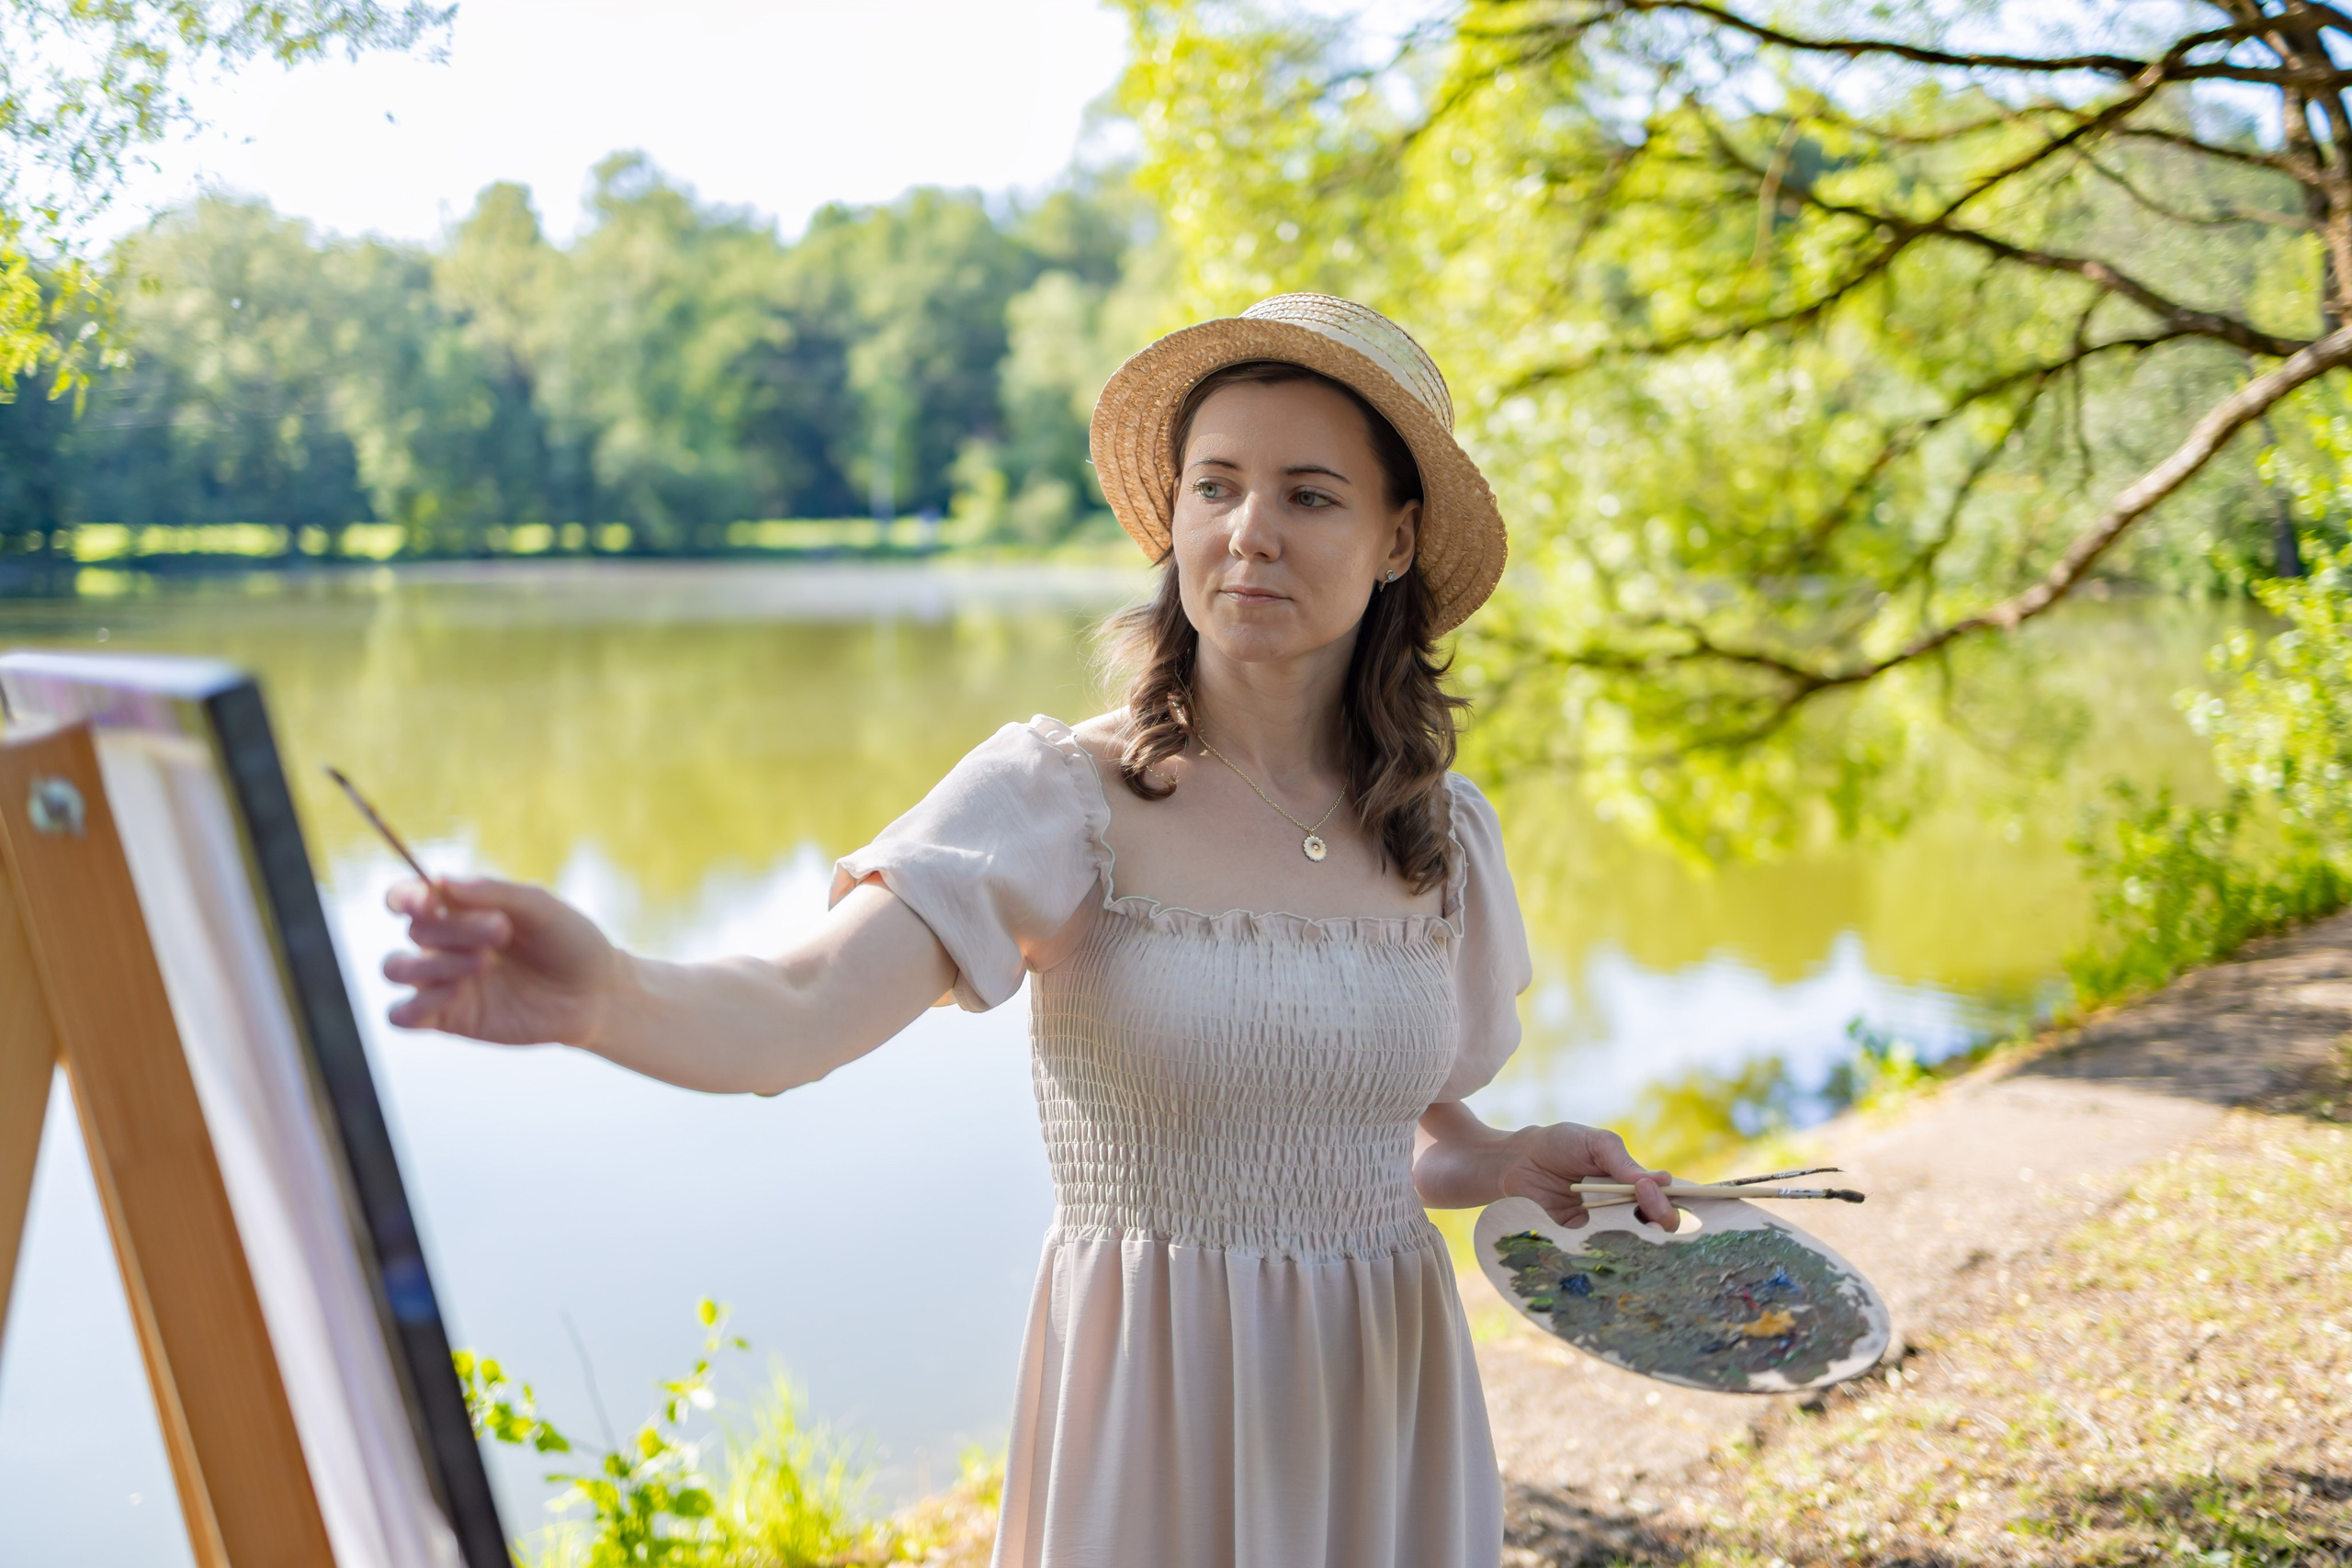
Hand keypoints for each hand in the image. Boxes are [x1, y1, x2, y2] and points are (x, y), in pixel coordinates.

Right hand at [383, 877, 619, 1047]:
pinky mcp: (449, 1018)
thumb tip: (444, 881)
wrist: (596, 994)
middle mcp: (444, 943)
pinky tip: (455, 993)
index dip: (406, 897)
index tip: (429, 902)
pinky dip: (413, 1004)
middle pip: (415, 930)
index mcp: (460, 910)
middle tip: (500, 930)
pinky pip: (401, 1016)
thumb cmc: (570, 942)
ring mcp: (442, 982)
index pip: (407, 897)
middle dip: (454, 928)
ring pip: (396, 969)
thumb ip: (496, 892)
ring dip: (432, 963)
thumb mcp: (542, 908)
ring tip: (483, 962)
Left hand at [1500, 1122, 1677, 1231]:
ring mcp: (1604, 1227)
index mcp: (1634, 1184)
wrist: (1517, 1161)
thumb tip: (1662, 1180)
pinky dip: (1607, 1248)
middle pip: (1658, 1224)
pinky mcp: (1581, 1240)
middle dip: (1660, 1215)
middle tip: (1643, 1196)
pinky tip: (1600, 1234)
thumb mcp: (1595, 1143)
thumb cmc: (1561, 1145)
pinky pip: (1600, 1251)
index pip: (1666, 1198)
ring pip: (1634, 1243)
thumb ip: (1623, 1162)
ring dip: (1638, 1235)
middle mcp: (1624, 1208)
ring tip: (1626, 1217)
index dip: (1670, 1199)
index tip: (1656, 1189)